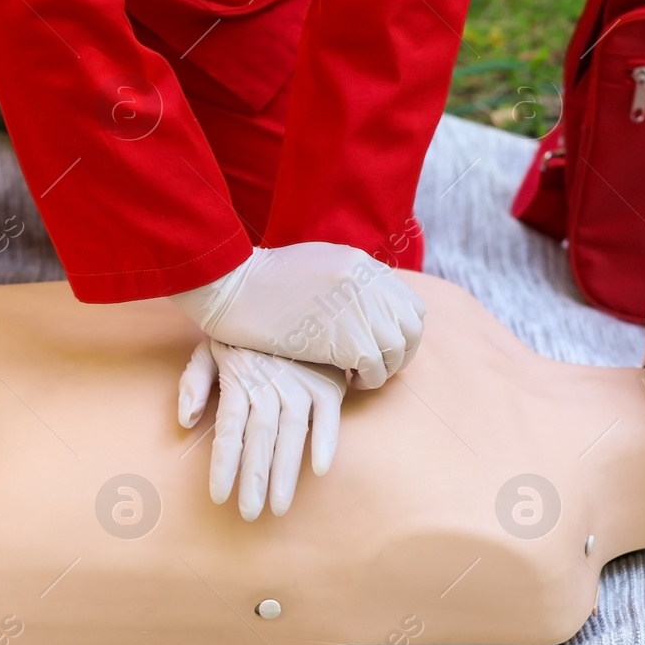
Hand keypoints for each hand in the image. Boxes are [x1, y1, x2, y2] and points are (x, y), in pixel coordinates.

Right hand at [169, 242, 425, 388]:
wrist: (232, 286)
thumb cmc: (262, 280)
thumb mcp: (316, 264)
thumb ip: (348, 280)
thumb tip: (370, 302)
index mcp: (362, 264)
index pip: (411, 304)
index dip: (404, 331)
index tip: (384, 347)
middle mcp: (368, 285)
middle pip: (412, 329)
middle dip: (401, 354)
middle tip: (377, 367)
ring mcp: (360, 310)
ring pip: (397, 351)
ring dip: (383, 370)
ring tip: (360, 376)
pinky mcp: (346, 339)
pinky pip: (376, 369)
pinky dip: (367, 380)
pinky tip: (347, 380)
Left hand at [177, 339, 346, 520]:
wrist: (283, 296)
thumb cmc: (242, 332)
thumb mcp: (209, 347)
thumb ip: (193, 383)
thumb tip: (186, 421)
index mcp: (239, 381)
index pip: (229, 432)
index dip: (224, 466)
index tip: (220, 496)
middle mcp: (269, 386)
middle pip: (259, 440)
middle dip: (254, 480)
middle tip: (249, 514)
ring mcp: (301, 384)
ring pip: (291, 435)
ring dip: (286, 472)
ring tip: (279, 506)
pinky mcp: (327, 383)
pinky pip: (328, 417)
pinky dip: (325, 441)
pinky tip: (319, 469)